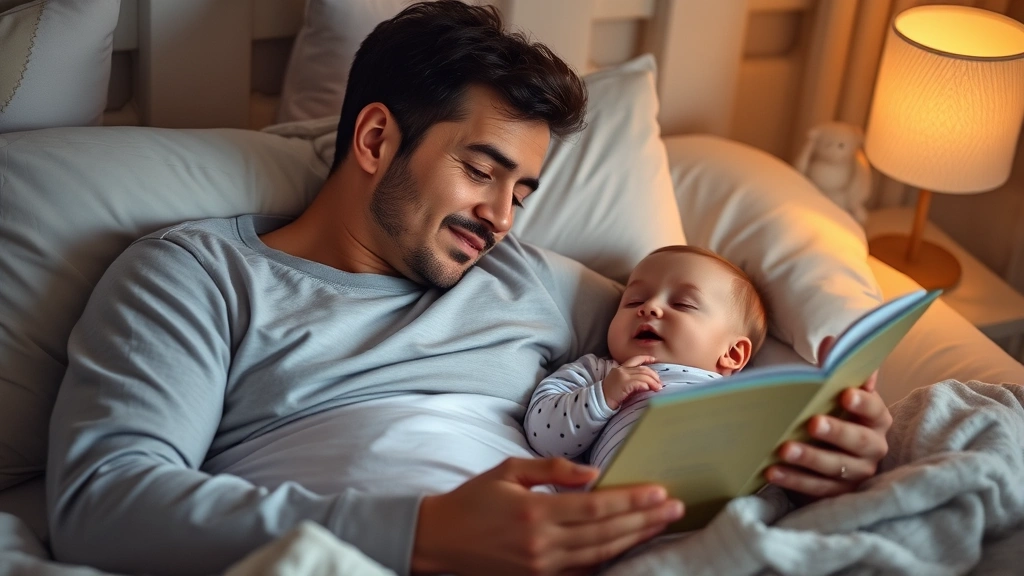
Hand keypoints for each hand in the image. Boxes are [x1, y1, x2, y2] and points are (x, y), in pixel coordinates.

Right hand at [412, 457, 683, 575]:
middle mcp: (541, 544)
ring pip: (599, 555)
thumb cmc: (474, 499)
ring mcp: (541, 568)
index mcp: (535, 512)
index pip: (596, 508)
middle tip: (675, 507)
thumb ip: (552, 469)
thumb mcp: (508, 470)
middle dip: (644, 520)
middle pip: (606, 534)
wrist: (438, 539)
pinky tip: (629, 547)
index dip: (631, 501)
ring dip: (634, 540)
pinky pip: (582, 572)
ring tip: (661, 525)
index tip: (659, 491)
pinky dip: (609, 560)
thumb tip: (594, 474)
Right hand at [602, 356, 660, 409]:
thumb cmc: (610, 394)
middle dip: (653, 375)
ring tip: (658, 388)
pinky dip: (646, 385)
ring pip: (643, 375)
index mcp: (620, 368)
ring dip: (653, 382)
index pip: (635, 359)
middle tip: (659, 382)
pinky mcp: (624, 383)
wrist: (599, 400)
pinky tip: (649, 389)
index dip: (645, 358)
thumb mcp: (619, 383)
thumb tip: (645, 383)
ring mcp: (623, 376)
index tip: (654, 359)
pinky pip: (639, 382)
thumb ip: (630, 379)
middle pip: (643, 369)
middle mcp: (622, 370)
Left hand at [765, 336, 892, 498]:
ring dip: (809, 458)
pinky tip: (772, 471)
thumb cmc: (832, 416)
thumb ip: (834, 371)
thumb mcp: (833, 395)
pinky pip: (817, 489)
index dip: (863, 402)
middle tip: (812, 423)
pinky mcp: (838, 494)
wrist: (827, 458)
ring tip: (783, 449)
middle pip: (858, 442)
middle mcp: (873, 448)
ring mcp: (856, 474)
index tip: (845, 393)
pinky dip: (794, 480)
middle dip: (836, 432)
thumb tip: (831, 342)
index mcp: (876, 420)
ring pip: (835, 468)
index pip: (875, 410)